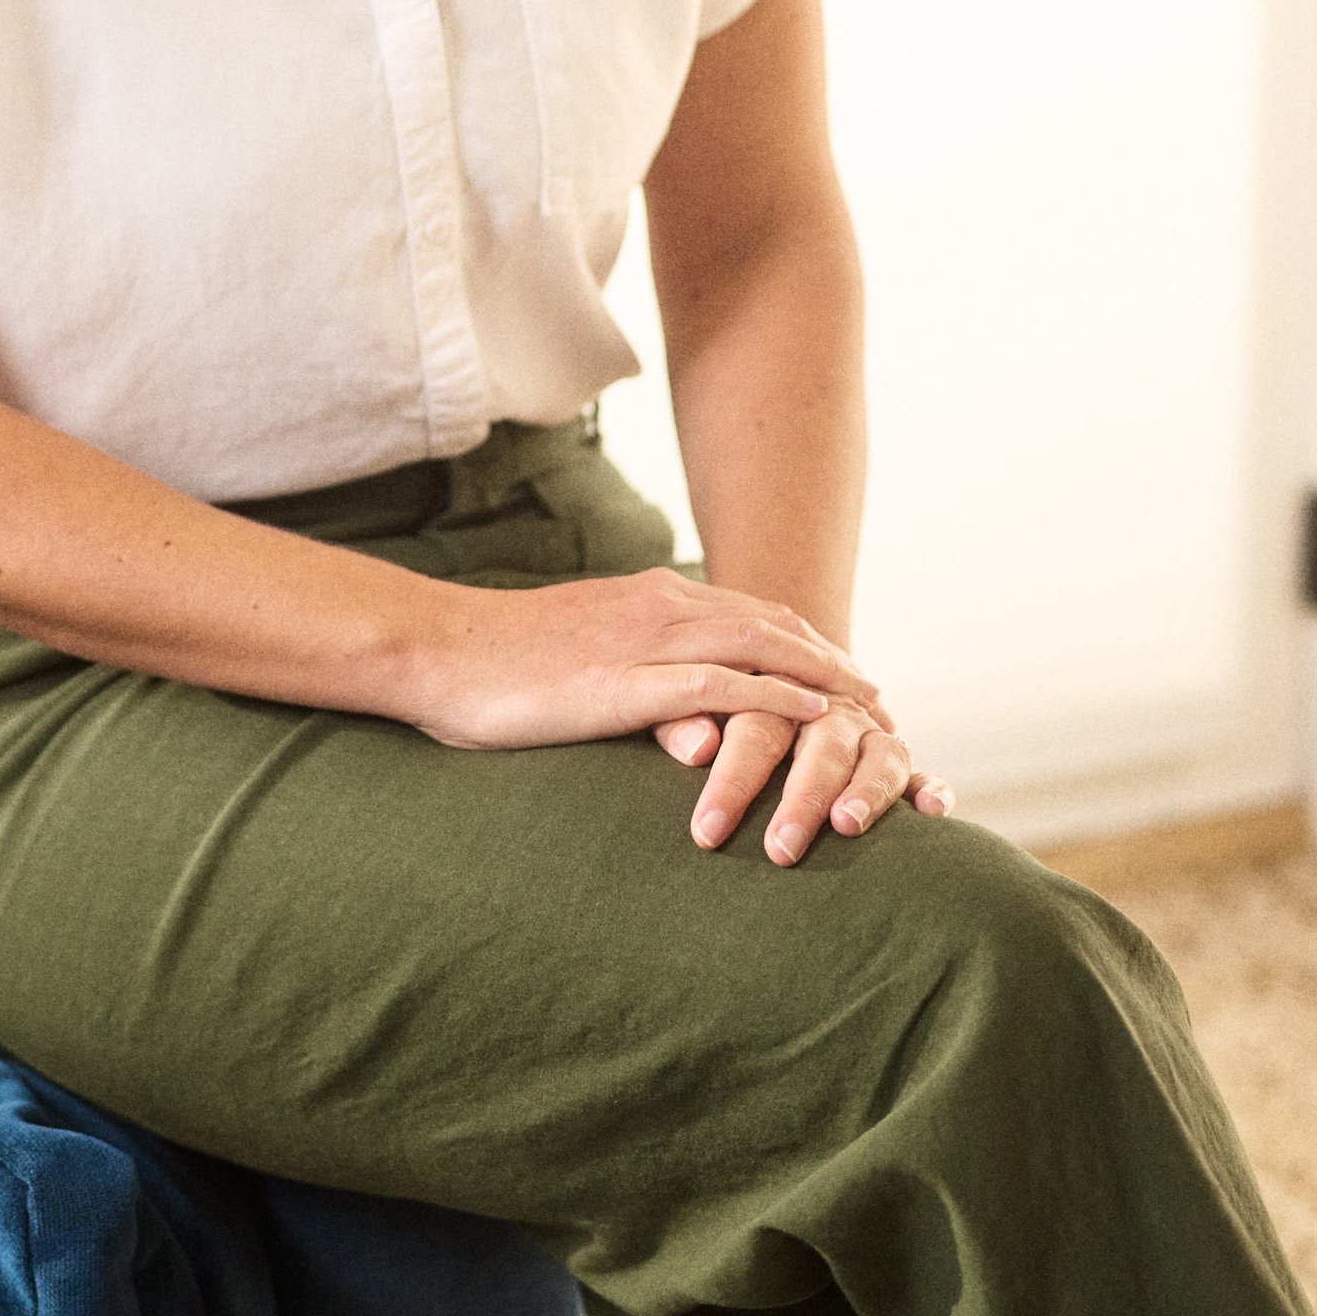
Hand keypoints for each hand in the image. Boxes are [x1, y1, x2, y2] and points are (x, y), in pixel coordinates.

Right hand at [407, 567, 886, 757]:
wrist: (438, 649)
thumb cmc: (493, 664)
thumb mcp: (577, 656)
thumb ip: (631, 670)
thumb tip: (676, 708)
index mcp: (647, 597)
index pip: (747, 614)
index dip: (802, 643)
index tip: (842, 674)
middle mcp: (659, 606)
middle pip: (772, 626)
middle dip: (831, 661)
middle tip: (878, 699)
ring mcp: (645, 641)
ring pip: (761, 649)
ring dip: (824, 678)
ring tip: (870, 709)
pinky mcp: (627, 682)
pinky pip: (721, 686)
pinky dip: (776, 698)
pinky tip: (814, 717)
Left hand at [652, 696, 953, 861]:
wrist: (758, 666)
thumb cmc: (700, 705)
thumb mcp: (680, 706)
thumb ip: (680, 726)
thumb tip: (695, 748)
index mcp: (772, 687)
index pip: (755, 730)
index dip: (733, 783)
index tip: (708, 834)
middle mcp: (826, 707)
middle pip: (821, 746)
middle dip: (802, 799)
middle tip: (780, 850)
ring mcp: (866, 729)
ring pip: (878, 755)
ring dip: (867, 791)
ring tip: (847, 825)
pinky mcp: (892, 754)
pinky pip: (917, 771)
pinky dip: (929, 788)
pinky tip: (935, 811)